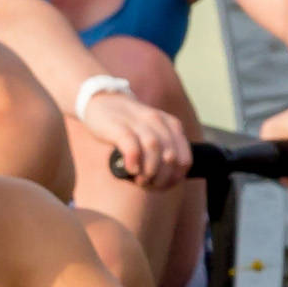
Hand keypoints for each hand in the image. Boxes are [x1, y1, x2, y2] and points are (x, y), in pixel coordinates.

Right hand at [75, 77, 194, 186]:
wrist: (103, 100)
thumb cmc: (128, 125)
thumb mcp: (153, 134)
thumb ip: (164, 152)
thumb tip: (168, 181)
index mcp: (171, 125)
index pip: (184, 158)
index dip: (175, 178)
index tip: (162, 186)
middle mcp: (158, 121)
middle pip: (170, 156)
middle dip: (162, 177)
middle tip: (149, 185)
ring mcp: (138, 122)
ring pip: (154, 148)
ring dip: (149, 170)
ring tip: (140, 180)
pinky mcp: (119, 126)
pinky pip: (131, 145)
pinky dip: (134, 161)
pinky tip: (131, 169)